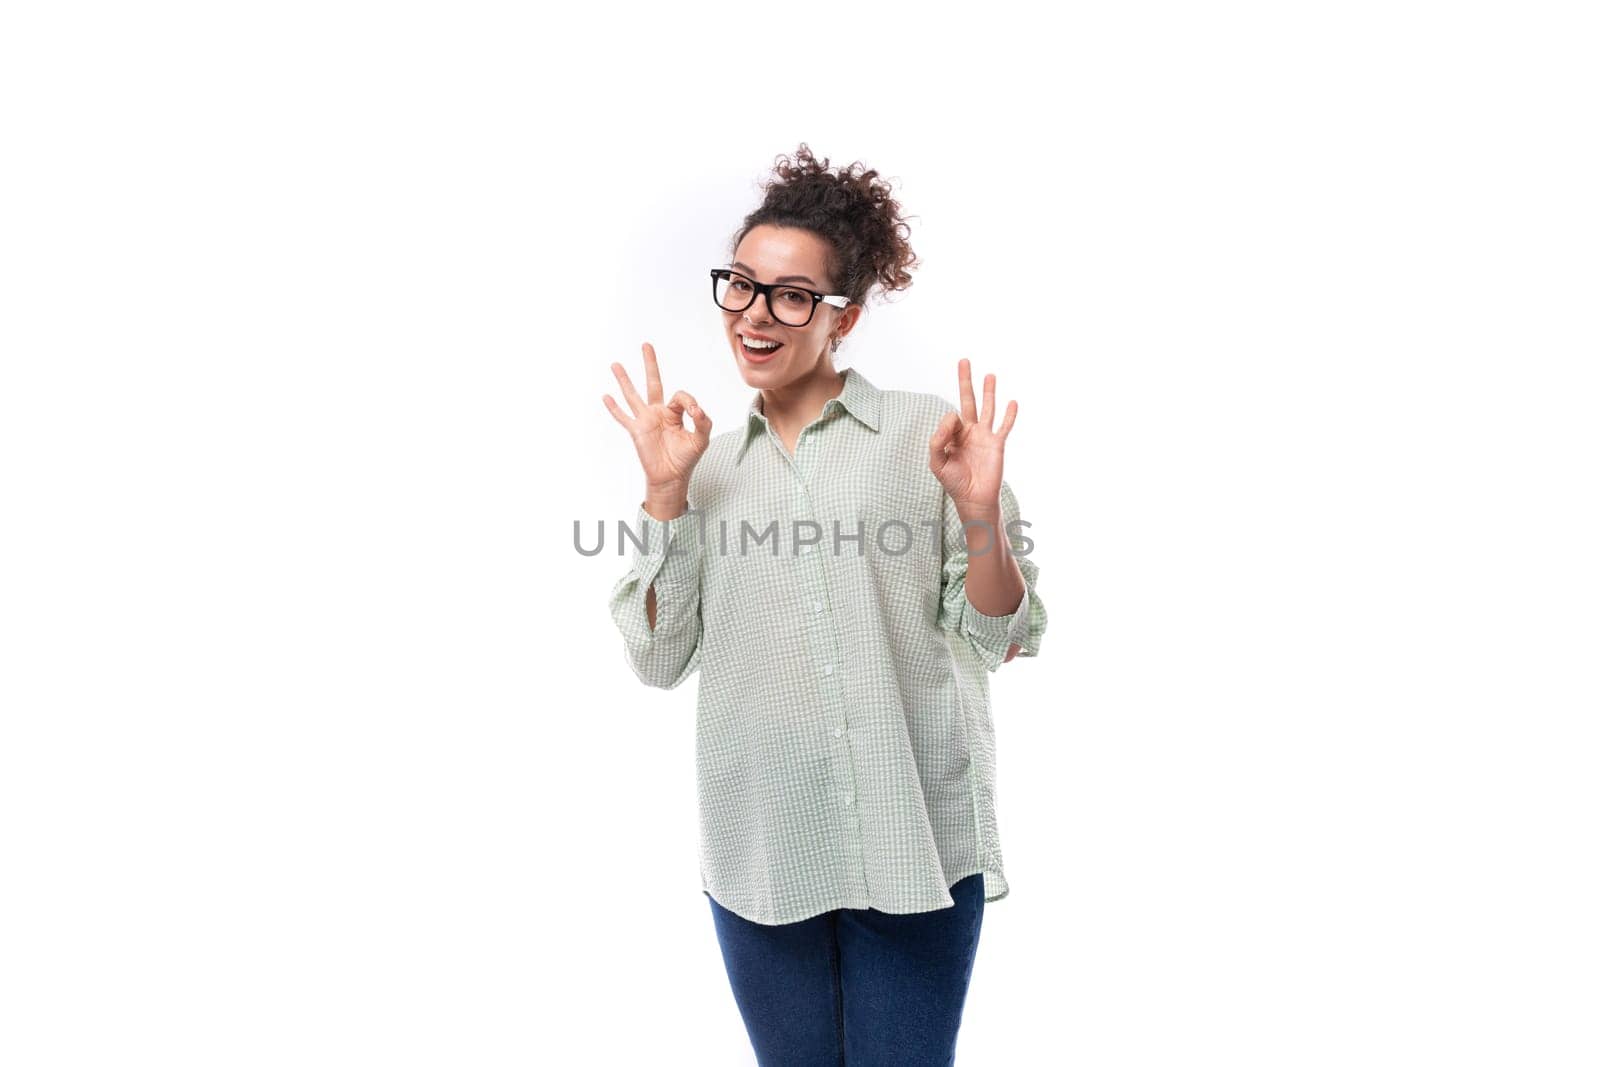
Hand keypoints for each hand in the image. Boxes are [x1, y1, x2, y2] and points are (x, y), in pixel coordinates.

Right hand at [603, 343, 711, 494]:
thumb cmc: (686, 458)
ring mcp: (645, 420)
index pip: (679, 396)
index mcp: (674, 412)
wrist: (672, 477)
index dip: (688, 401)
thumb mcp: (701, 438)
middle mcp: (658, 412)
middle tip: (646, 345)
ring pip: (633, 395)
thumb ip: (703, 422)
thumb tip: (697, 409)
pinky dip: (614, 408)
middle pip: (653, 383)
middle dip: (650, 364)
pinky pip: (623, 417)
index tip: (695, 412)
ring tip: (616, 364)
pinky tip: (606, 396)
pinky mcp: (636, 431)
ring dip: (624, 380)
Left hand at [928, 358, 1016, 510]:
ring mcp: (985, 436)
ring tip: (989, 374)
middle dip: (966, 381)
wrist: (973, 498)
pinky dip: (1009, 415)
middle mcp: (970, 432)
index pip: (951, 417)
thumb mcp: (937, 462)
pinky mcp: (997, 444)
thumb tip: (951, 417)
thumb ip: (937, 440)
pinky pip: (1005, 426)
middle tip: (964, 361)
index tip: (950, 438)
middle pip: (968, 400)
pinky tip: (1012, 402)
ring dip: (988, 391)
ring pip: (987, 408)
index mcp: (954, 435)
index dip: (949, 424)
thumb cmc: (954, 482)